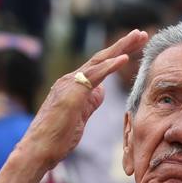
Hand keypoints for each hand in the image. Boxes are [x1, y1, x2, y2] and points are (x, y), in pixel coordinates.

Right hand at [0, 29, 147, 182]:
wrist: (39, 149)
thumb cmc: (58, 136)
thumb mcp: (81, 116)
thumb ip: (90, 101)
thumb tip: (101, 90)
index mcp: (74, 84)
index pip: (100, 65)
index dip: (119, 54)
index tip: (137, 45)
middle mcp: (71, 79)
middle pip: (101, 57)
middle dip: (123, 44)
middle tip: (143, 33)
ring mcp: (70, 84)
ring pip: (99, 61)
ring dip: (121, 48)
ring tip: (138, 37)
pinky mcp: (72, 93)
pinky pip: (94, 76)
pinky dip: (109, 66)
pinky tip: (124, 58)